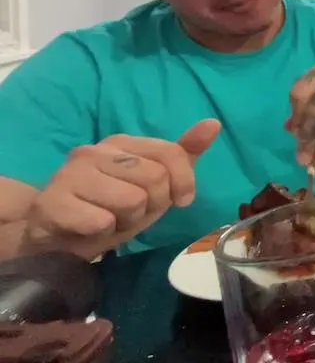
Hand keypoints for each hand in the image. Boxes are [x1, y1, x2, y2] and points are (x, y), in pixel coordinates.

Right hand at [22, 120, 220, 258]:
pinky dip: (103, 232)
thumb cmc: (111, 207)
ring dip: (126, 220)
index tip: (178, 200)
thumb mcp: (155, 184)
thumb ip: (182, 156)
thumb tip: (213, 124)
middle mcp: (94, 151)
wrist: (57, 237)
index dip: (183, 183)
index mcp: (121, 142)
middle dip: (151, 206)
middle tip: (129, 211)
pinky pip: (102, 221)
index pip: (172, 154)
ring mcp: (70, 175)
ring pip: (132, 201)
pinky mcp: (53, 202)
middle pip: (156, 179)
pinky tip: (89, 228)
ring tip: (109, 218)